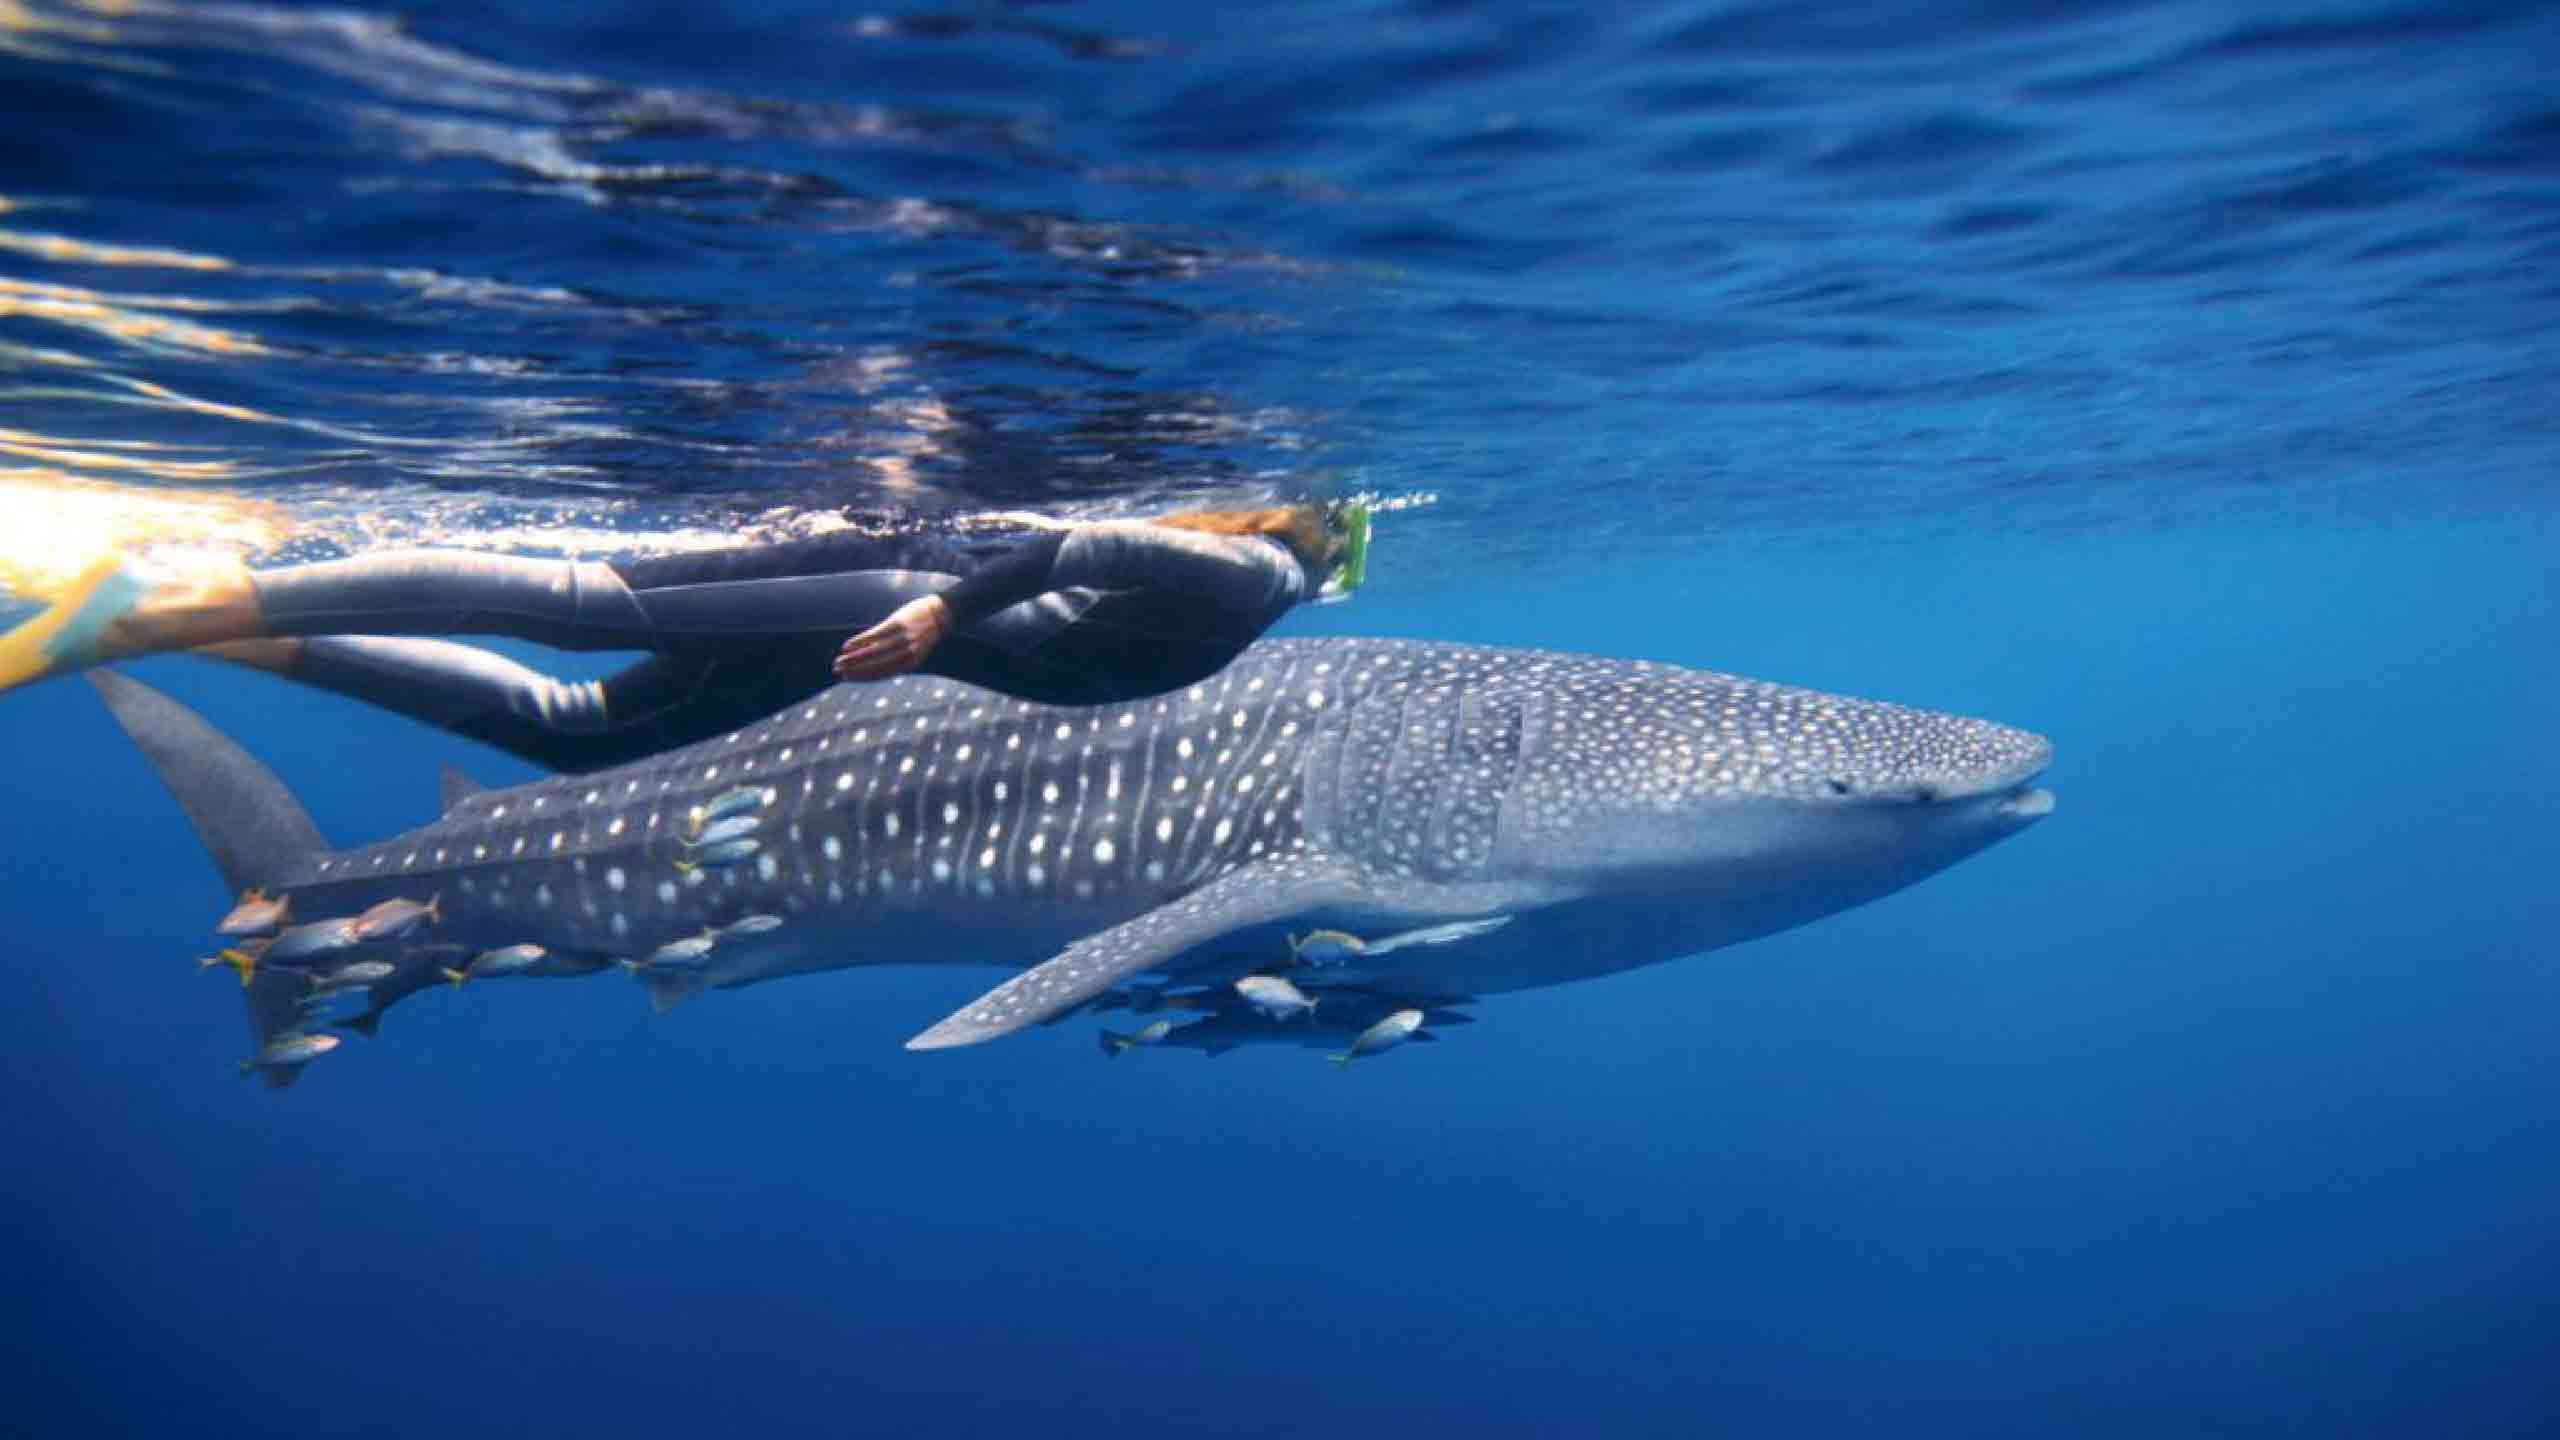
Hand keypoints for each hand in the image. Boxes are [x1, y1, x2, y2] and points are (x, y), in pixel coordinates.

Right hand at [833, 595, 952, 681]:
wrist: (942, 612)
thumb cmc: (925, 632)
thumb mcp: (915, 650)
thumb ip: (897, 659)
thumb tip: (873, 666)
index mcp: (910, 663)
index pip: (882, 674)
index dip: (862, 677)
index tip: (847, 678)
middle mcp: (906, 653)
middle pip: (875, 665)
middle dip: (854, 669)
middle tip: (837, 671)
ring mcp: (902, 639)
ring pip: (873, 652)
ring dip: (854, 658)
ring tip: (839, 661)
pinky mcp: (898, 624)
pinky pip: (875, 635)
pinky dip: (860, 641)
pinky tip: (847, 646)